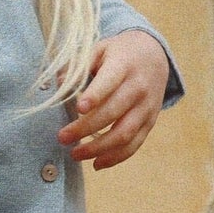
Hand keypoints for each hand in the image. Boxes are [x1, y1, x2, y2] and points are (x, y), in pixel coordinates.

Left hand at [57, 31, 169, 169]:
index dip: (95, 95)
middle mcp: (138, 88)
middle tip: (62, 138)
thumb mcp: (100, 49)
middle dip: (85, 128)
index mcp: (124, 65)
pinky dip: (116, 157)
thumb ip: (79, 66)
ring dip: (98, 148)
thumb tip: (58, 84)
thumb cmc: (119, 54)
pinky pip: (134, 144)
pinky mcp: (150, 122)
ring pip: (124, 134)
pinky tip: (96, 163)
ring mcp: (146, 107)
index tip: (78, 108)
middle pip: (113, 113)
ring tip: (75, 154)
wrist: (154, 56)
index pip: (110, 82)